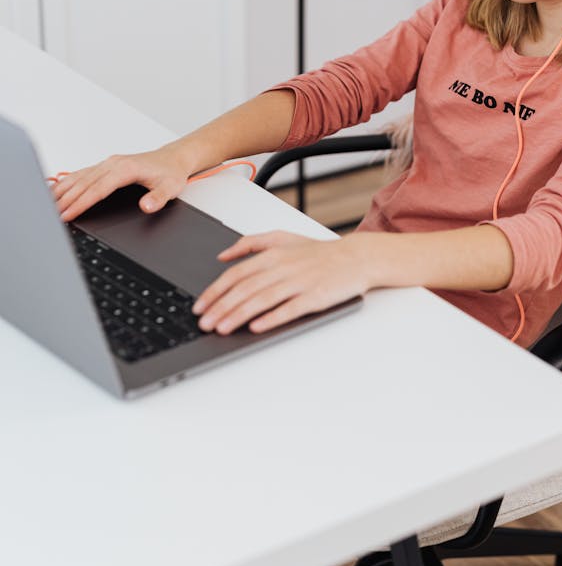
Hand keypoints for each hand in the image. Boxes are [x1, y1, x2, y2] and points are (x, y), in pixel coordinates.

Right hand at [51, 145, 192, 221]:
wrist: (173, 159)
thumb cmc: (170, 172)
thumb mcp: (171, 188)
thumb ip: (158, 198)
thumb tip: (146, 206)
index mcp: (125, 169)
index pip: (97, 188)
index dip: (81, 202)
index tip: (68, 214)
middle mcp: (114, 164)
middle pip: (84, 183)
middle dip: (66, 199)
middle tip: (52, 215)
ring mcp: (108, 164)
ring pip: (80, 177)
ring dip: (63, 190)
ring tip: (48, 204)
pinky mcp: (107, 166)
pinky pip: (83, 174)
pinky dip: (69, 182)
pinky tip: (59, 189)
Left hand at [192, 230, 374, 334]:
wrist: (357, 257)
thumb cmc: (319, 252)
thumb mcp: (283, 238)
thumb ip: (251, 243)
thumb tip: (223, 255)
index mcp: (273, 254)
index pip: (236, 274)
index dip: (215, 291)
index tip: (199, 306)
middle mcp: (284, 267)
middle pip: (245, 288)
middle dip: (220, 307)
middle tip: (203, 323)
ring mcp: (300, 282)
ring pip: (262, 299)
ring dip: (238, 315)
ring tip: (221, 328)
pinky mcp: (315, 297)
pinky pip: (289, 309)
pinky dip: (271, 318)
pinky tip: (256, 327)